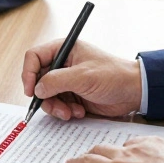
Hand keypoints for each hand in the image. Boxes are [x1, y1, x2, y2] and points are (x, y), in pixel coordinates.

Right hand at [21, 39, 142, 119]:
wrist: (135, 92)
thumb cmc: (114, 75)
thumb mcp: (82, 76)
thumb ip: (56, 81)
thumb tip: (37, 89)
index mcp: (64, 50)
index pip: (34, 57)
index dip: (28, 73)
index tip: (31, 90)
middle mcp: (63, 64)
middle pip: (38, 79)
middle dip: (44, 95)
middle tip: (53, 106)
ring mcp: (67, 81)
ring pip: (46, 95)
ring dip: (55, 107)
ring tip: (69, 112)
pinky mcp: (73, 95)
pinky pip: (58, 105)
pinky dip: (65, 111)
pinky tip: (79, 112)